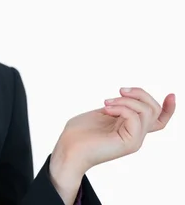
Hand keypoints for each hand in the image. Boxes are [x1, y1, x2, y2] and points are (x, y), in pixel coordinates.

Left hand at [54, 87, 175, 174]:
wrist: (68, 149)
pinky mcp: (130, 143)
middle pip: (154, 110)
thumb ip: (117, 107)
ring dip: (125, 100)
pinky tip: (106, 110)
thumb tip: (126, 96)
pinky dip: (121, 108)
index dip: (168, 108)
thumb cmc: (78, 133)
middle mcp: (136, 135)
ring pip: (147, 111)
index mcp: (130, 128)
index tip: (171, 95)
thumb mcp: (101, 113)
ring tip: (106, 103)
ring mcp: (134, 140)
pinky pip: (136, 118)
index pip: (158, 120)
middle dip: (139, 93)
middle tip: (119, 91)